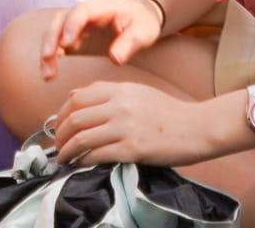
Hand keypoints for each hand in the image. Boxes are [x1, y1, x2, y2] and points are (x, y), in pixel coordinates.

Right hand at [40, 0, 168, 76]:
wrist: (139, 16)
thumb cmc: (142, 22)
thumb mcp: (143, 31)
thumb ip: (130, 43)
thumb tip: (115, 59)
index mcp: (100, 7)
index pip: (81, 11)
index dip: (72, 25)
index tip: (68, 43)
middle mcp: (83, 13)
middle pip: (59, 20)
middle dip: (51, 38)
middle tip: (48, 58)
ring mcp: (76, 25)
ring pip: (54, 33)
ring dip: (47, 52)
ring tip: (46, 76)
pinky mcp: (73, 37)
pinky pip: (57, 45)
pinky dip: (50, 58)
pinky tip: (48, 74)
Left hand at [50, 79, 238, 167]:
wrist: (197, 128)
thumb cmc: (168, 112)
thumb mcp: (136, 92)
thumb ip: (105, 92)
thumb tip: (73, 95)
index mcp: (118, 89)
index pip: (77, 98)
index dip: (62, 114)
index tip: (58, 126)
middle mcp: (119, 106)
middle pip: (75, 118)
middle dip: (60, 134)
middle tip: (57, 145)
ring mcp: (125, 127)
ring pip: (82, 138)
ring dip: (67, 150)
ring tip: (63, 158)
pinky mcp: (133, 149)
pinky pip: (98, 155)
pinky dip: (83, 161)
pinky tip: (80, 164)